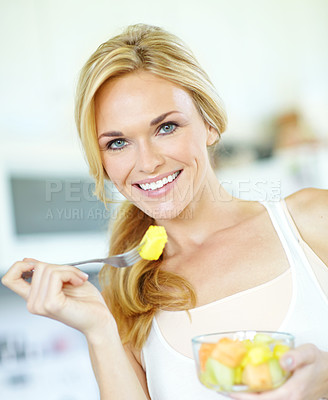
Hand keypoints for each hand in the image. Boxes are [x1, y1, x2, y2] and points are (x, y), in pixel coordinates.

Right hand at [1, 258, 115, 337]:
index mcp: (34, 298)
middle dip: (62, 266)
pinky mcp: (51, 304)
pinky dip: (71, 274)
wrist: (100, 319)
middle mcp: (33, 303)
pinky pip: (57, 275)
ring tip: (79, 280)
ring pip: (49, 269)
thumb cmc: (86, 301)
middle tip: (76, 276)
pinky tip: (79, 282)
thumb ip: (46, 273)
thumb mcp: (63, 281)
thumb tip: (28, 260)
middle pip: (38, 266)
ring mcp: (40, 305)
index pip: (10, 279)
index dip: (20, 266)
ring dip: (69, 270)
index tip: (40, 266)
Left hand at [230, 344, 327, 399]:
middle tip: (222, 386)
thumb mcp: (310, 353)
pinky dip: (253, 394)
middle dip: (240, 397)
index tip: (229, 390)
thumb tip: (283, 361)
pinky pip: (267, 398)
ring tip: (228, 384)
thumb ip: (297, 356)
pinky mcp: (286, 398)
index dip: (244, 397)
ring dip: (245, 396)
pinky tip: (244, 384)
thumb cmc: (320, 364)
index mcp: (292, 393)